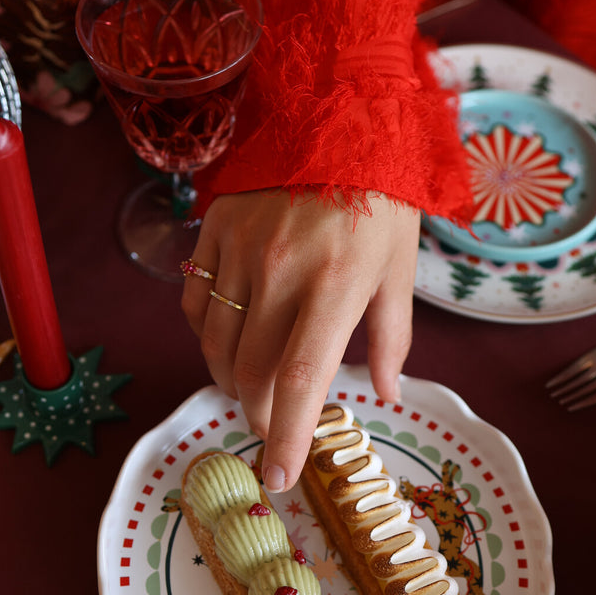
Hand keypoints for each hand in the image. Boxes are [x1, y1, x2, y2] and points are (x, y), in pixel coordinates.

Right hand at [181, 189, 419, 490]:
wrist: (340, 116)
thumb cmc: (380, 201)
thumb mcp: (399, 271)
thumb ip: (392, 340)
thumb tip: (386, 396)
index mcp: (336, 287)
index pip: (301, 380)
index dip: (287, 437)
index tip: (277, 478)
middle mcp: (282, 272)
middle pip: (251, 374)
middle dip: (260, 415)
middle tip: (273, 428)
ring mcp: (241, 251)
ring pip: (216, 345)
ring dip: (230, 381)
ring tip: (251, 390)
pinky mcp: (214, 231)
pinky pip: (196, 303)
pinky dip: (207, 335)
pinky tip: (228, 340)